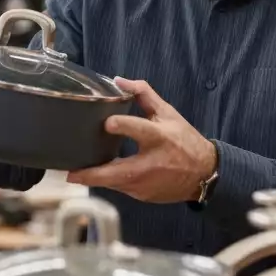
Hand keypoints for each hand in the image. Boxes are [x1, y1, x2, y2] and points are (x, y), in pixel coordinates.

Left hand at [67, 78, 216, 203]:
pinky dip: (110, 181)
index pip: (139, 130)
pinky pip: (120, 188)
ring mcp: (146, 183)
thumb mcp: (168, 114)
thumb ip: (144, 95)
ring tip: (75, 172)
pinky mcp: (143, 195)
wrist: (203, 174)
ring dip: (95, 178)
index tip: (107, 123)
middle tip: (71, 172)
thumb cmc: (184, 140)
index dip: (122, 125)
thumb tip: (120, 80)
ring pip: (114, 183)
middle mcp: (151, 164)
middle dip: (93, 174)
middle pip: (117, 172)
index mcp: (159, 138)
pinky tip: (97, 175)